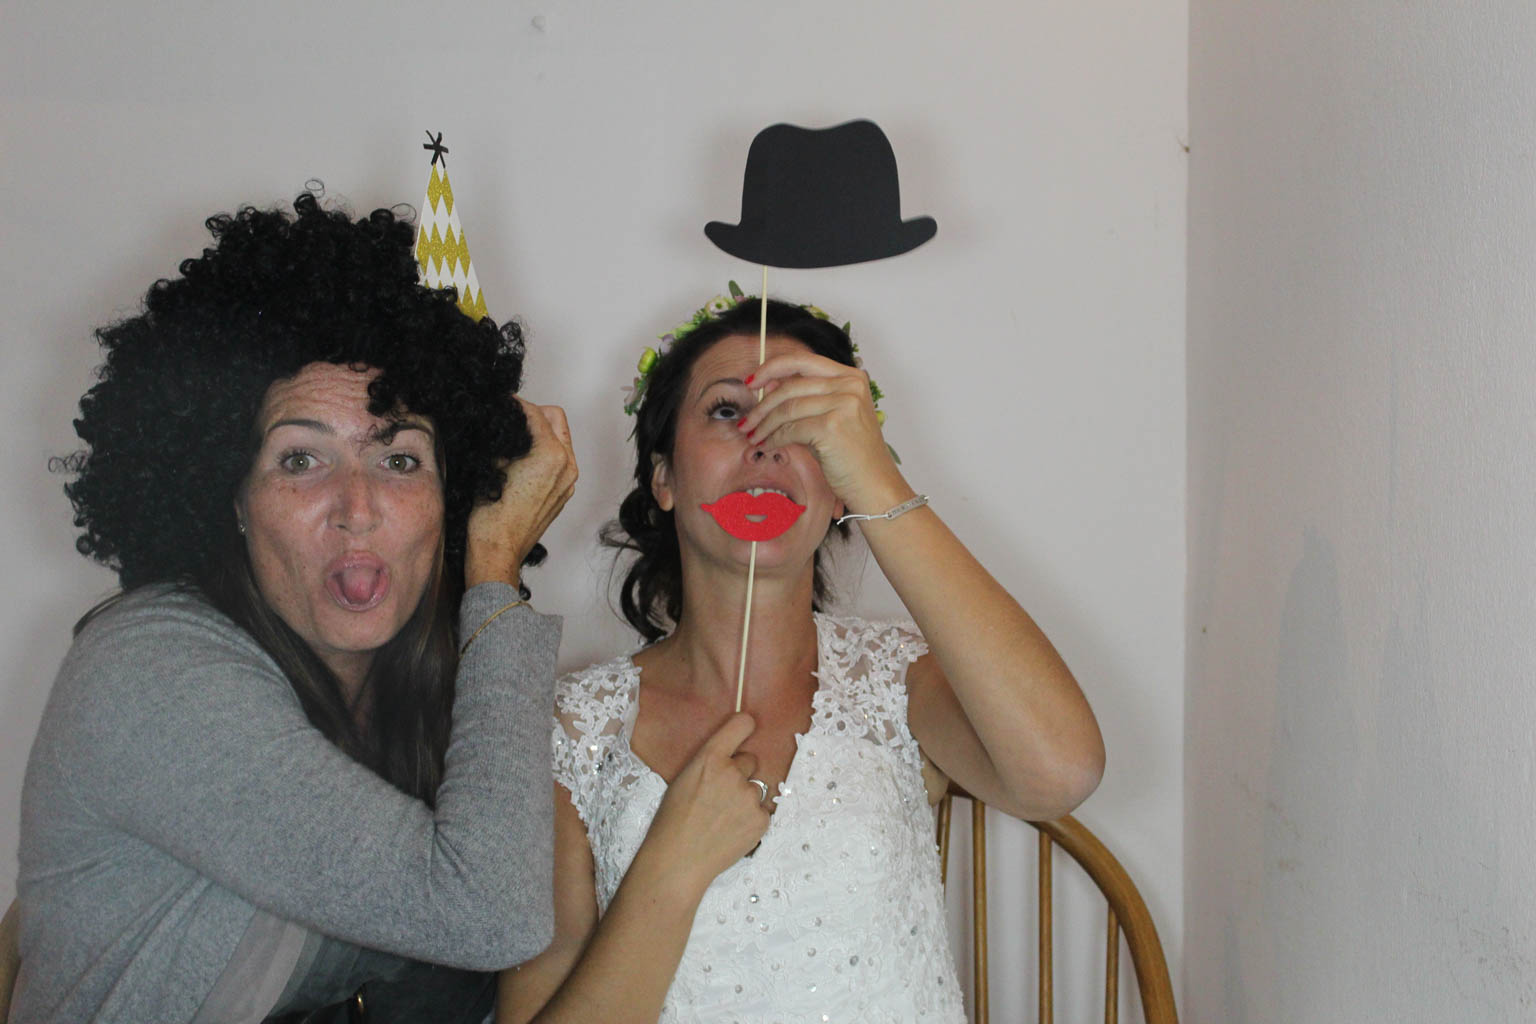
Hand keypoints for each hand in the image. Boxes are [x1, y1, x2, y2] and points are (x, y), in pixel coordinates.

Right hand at [465, 400, 578, 587]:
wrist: (498, 549)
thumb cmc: (491, 514)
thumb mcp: (492, 463)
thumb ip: (505, 436)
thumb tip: (505, 421)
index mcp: (552, 455)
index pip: (536, 413)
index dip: (517, 403)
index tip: (504, 401)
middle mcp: (567, 466)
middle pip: (556, 419)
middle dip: (534, 413)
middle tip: (511, 416)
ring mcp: (568, 481)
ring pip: (560, 440)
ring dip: (541, 432)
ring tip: (515, 437)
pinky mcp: (564, 493)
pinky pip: (560, 460)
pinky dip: (545, 451)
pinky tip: (522, 458)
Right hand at [632, 713, 770, 896]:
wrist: (677, 861)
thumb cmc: (672, 820)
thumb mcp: (684, 778)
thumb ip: (710, 762)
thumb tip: (733, 754)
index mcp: (710, 758)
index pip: (741, 724)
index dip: (745, 725)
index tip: (746, 728)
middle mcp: (734, 773)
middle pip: (750, 760)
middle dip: (740, 773)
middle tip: (719, 794)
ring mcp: (750, 797)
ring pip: (756, 788)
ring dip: (745, 798)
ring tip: (722, 818)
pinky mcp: (761, 820)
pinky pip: (762, 810)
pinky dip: (751, 819)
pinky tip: (731, 830)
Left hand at [735, 351, 907, 514]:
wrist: (875, 485)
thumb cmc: (853, 455)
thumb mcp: (831, 417)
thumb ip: (805, 398)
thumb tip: (766, 387)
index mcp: (851, 376)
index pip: (802, 361)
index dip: (771, 368)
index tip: (751, 382)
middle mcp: (850, 385)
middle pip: (790, 385)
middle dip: (762, 405)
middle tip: (746, 421)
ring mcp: (843, 403)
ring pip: (787, 409)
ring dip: (764, 424)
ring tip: (752, 436)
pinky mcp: (832, 426)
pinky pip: (790, 429)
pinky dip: (773, 439)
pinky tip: (766, 446)